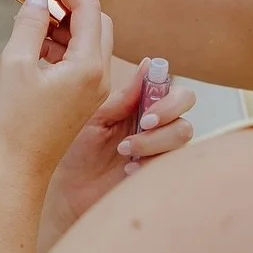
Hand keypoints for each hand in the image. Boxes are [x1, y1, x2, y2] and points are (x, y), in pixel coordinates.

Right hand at [0, 0, 114, 192]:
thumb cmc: (14, 123)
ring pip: (88, 39)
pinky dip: (60, 44)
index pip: (88, 7)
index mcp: (89, 66)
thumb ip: (29, 24)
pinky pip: (80, 60)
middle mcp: (100, 77)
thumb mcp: (14, 64)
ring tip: (27, 19)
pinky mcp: (84, 99)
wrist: (18, 172)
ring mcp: (94, 89)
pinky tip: (33, 45)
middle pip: (96, 20)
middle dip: (66, 1)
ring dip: (62, 23)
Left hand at [40, 50, 196, 248]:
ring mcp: (160, 151)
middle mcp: (157, 126)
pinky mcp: (157, 174)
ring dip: (155, 141)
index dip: (170, 98)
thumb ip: (124, 97)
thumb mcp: (96, 118)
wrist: (65, 188)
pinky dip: (151, 164)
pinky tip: (128, 171)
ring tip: (125, 151)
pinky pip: (172, 165)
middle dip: (168, 116)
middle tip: (142, 127)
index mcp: (143, 106)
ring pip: (183, 136)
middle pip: (186, 110)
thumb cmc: (76, 149)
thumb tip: (148, 65)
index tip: (146, 112)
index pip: (175, 92)